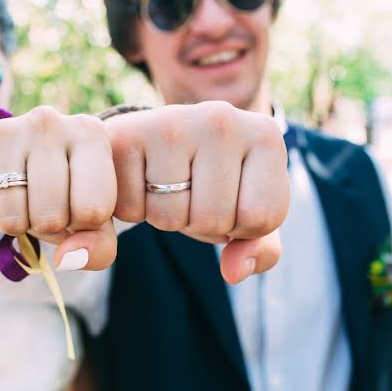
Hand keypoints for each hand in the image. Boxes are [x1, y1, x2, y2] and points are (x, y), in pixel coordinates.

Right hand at [0, 106, 118, 270]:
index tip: (74, 206)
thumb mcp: (90, 222)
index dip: (81, 225)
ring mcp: (7, 130)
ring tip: (17, 200)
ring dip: (14, 226)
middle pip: (51, 217)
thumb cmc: (57, 196)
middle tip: (41, 206)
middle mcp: (50, 122)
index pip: (93, 210)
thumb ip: (98, 247)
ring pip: (11, 219)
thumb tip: (68, 259)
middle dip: (45, 228)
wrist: (1, 175)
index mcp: (90, 134)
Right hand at [104, 101, 289, 282]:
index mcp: (265, 134)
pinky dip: (132, 209)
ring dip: (165, 217)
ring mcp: (171, 123)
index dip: (240, 226)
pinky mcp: (125, 136)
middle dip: (199, 222)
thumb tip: (234, 271)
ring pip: (171, 217)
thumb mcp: (246, 211)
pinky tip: (138, 179)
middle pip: (214, 219)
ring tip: (163, 185)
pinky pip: (132, 210)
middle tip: (189, 192)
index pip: (261, 218)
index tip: (228, 198)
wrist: (153, 140)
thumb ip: (259, 249)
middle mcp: (221, 119)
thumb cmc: (209, 180)